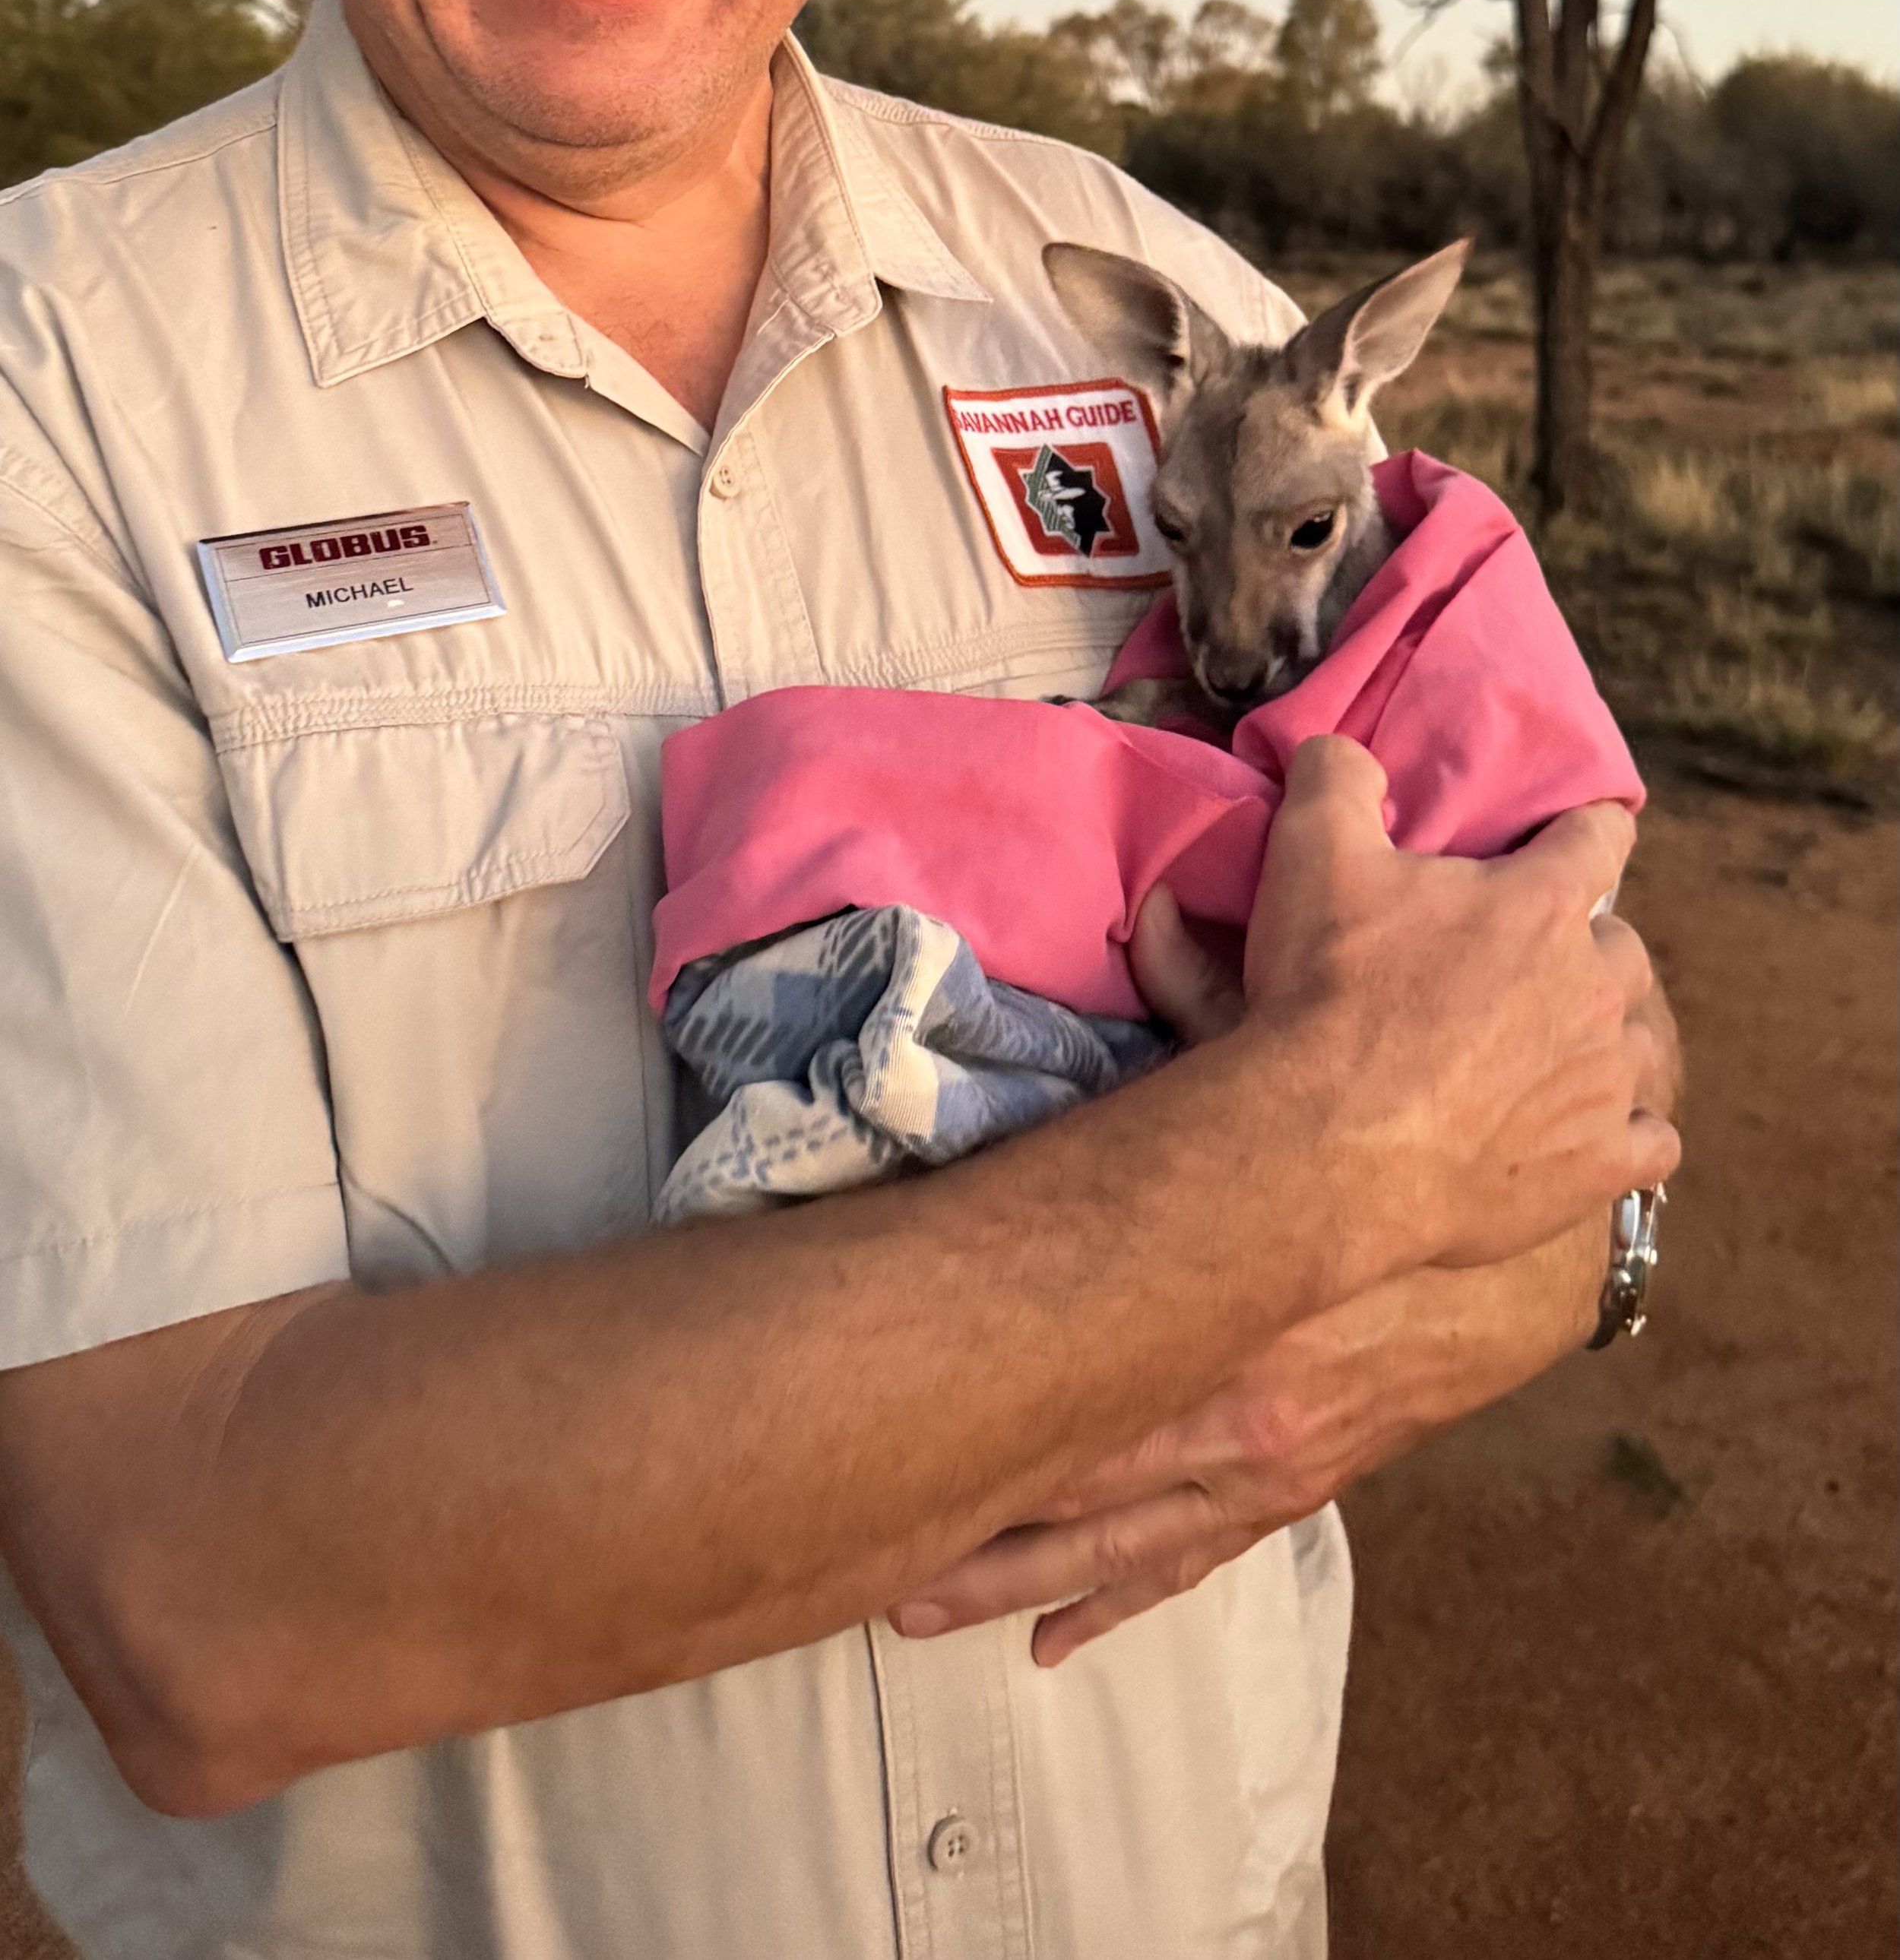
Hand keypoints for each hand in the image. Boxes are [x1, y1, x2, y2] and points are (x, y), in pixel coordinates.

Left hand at [886, 774, 1682, 1667]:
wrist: (1544, 1241)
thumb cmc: (1427, 1147)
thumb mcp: (1315, 1068)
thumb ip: (1217, 995)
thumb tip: (1146, 909)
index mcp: (1233, 1313)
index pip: (1087, 1370)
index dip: (993, 1406)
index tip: (900, 1429)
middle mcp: (1244, 1411)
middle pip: (1087, 1481)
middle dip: (983, 1527)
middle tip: (876, 1565)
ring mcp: (1272, 1464)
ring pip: (1125, 1544)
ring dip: (1023, 1578)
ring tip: (912, 1607)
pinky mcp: (1304, 1484)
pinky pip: (1194, 1557)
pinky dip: (1119, 1601)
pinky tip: (1048, 1647)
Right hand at [1206, 740, 1676, 1276]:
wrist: (1329, 1149)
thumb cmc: (1328, 993)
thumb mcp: (1312, 852)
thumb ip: (1337, 776)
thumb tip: (1344, 749)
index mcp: (1542, 903)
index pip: (1602, 836)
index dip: (1585, 830)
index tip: (1569, 838)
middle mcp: (1595, 986)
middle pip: (1622, 948)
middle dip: (1581, 950)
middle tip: (1517, 967)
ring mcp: (1605, 1081)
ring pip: (1639, 1044)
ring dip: (1602, 1041)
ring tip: (1545, 1054)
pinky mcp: (1600, 1164)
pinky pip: (1651, 1142)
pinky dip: (1625, 1135)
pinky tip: (1585, 1135)